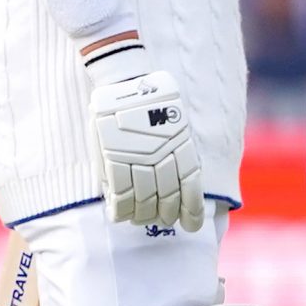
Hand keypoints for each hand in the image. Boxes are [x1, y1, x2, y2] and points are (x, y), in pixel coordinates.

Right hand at [85, 57, 204, 229]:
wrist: (124, 80)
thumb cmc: (152, 102)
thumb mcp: (177, 124)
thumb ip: (178, 154)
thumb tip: (182, 188)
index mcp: (181, 144)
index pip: (190, 186)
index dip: (191, 210)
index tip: (192, 225)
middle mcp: (161, 154)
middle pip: (167, 198)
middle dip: (166, 215)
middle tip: (164, 221)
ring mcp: (136, 157)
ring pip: (143, 200)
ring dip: (143, 215)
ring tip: (142, 220)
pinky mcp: (113, 157)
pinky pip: (119, 192)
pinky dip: (121, 209)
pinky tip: (121, 216)